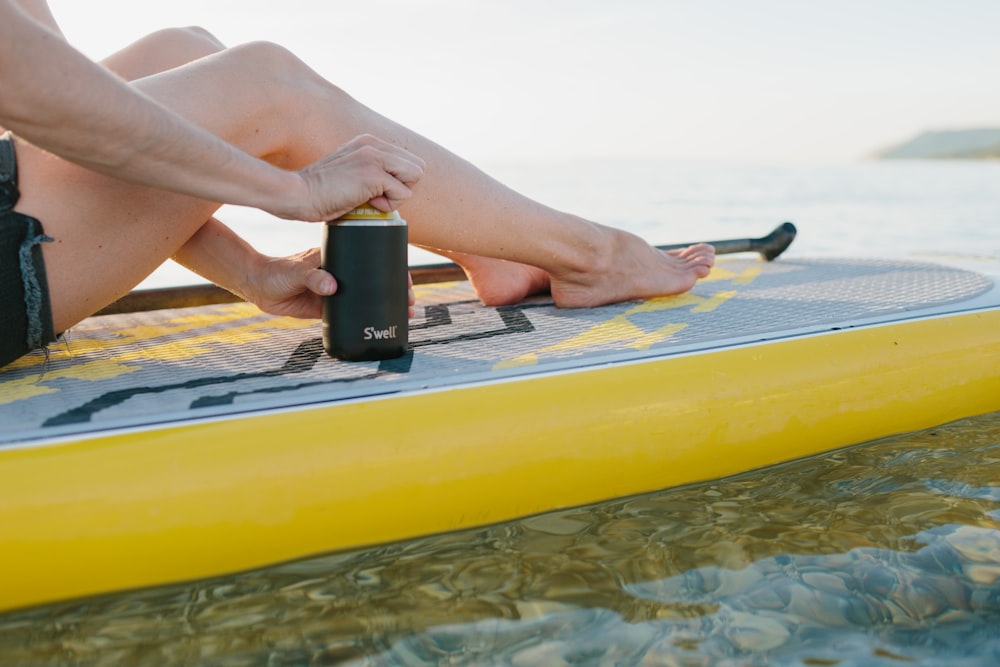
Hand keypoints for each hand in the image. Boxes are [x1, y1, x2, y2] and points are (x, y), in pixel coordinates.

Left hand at [244, 247, 415, 319]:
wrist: (259, 287)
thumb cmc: (277, 272)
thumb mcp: (295, 272)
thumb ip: (312, 278)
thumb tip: (331, 286)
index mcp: (338, 257)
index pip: (371, 258)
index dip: (391, 266)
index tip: (405, 276)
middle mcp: (342, 273)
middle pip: (376, 279)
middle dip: (397, 289)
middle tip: (411, 300)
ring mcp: (337, 291)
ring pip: (368, 298)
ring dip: (386, 305)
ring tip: (406, 314)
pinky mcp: (329, 308)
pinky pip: (352, 313)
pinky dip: (367, 318)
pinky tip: (380, 325)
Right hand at [276, 135, 424, 221]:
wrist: (298, 195)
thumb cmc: (319, 192)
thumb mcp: (348, 173)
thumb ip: (369, 170)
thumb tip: (392, 187)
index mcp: (368, 142)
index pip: (407, 161)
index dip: (395, 181)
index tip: (371, 189)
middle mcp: (373, 145)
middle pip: (416, 167)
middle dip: (401, 186)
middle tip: (374, 195)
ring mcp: (374, 157)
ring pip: (414, 177)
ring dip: (395, 195)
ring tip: (368, 198)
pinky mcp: (373, 174)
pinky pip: (403, 193)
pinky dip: (387, 205)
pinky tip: (364, 202)